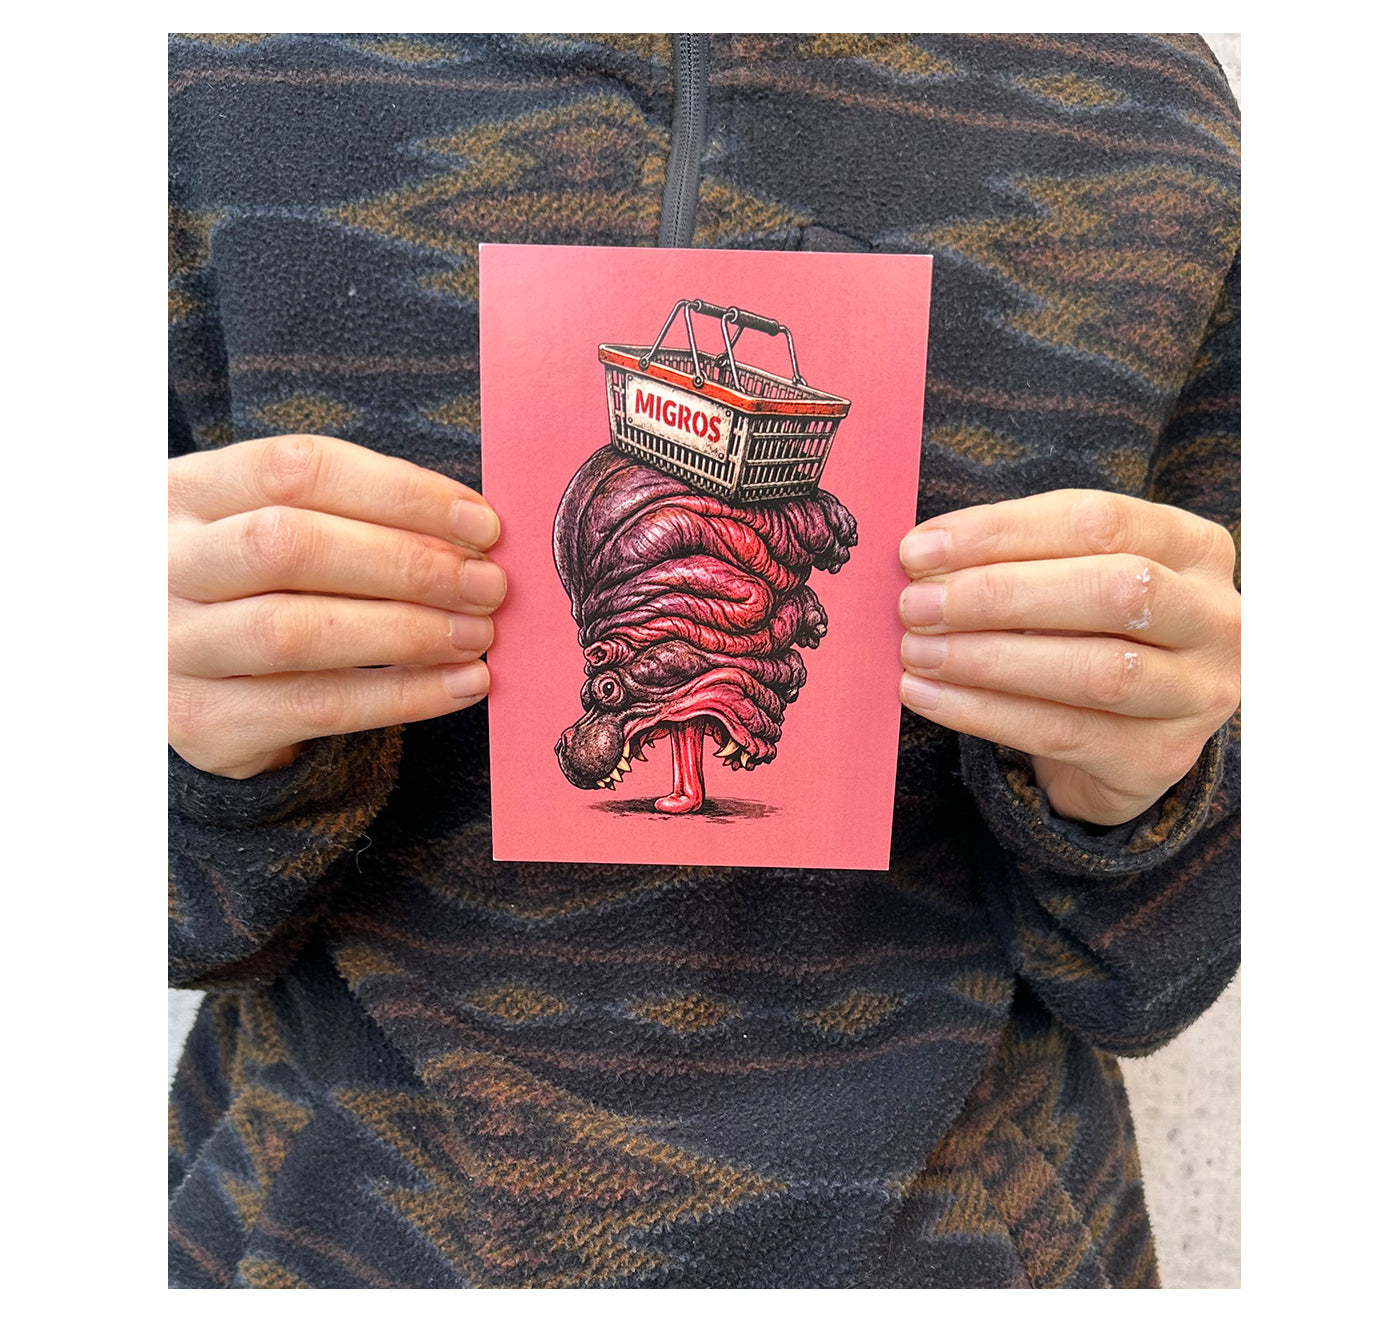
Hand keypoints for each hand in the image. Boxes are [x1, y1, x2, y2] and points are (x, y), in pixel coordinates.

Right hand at [169, 434, 505, 778]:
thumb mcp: (269, 527)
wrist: (170, 676)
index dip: (399, 491)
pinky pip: (317, 707)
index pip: (295, 468)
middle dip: (408, 564)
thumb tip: (474, 533)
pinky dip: (404, 695)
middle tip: (487, 584)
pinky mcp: (202, 720)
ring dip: (409, 631)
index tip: (480, 524)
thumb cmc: (251, 585)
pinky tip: (463, 685)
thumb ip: (353, 517)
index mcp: (184, 491)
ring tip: (479, 634)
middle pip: (291, 545)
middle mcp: (163, 562)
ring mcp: (173, 646)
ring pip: (297, 631)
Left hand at [897, 490, 1239, 826]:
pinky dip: (983, 713)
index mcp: (1195, 547)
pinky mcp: (1160, 759)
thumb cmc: (1084, 633)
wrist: (1122, 737)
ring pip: (1094, 670)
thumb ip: (1015, 560)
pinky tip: (927, 696)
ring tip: (915, 651)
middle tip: (915, 604)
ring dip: (987, 659)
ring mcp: (1199, 694)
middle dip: (999, 595)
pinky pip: (1062, 733)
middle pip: (1114, 591)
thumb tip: (920, 559)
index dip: (1002, 531)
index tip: (918, 549)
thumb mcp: (1067, 579)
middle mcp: (1216, 618)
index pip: (1099, 520)